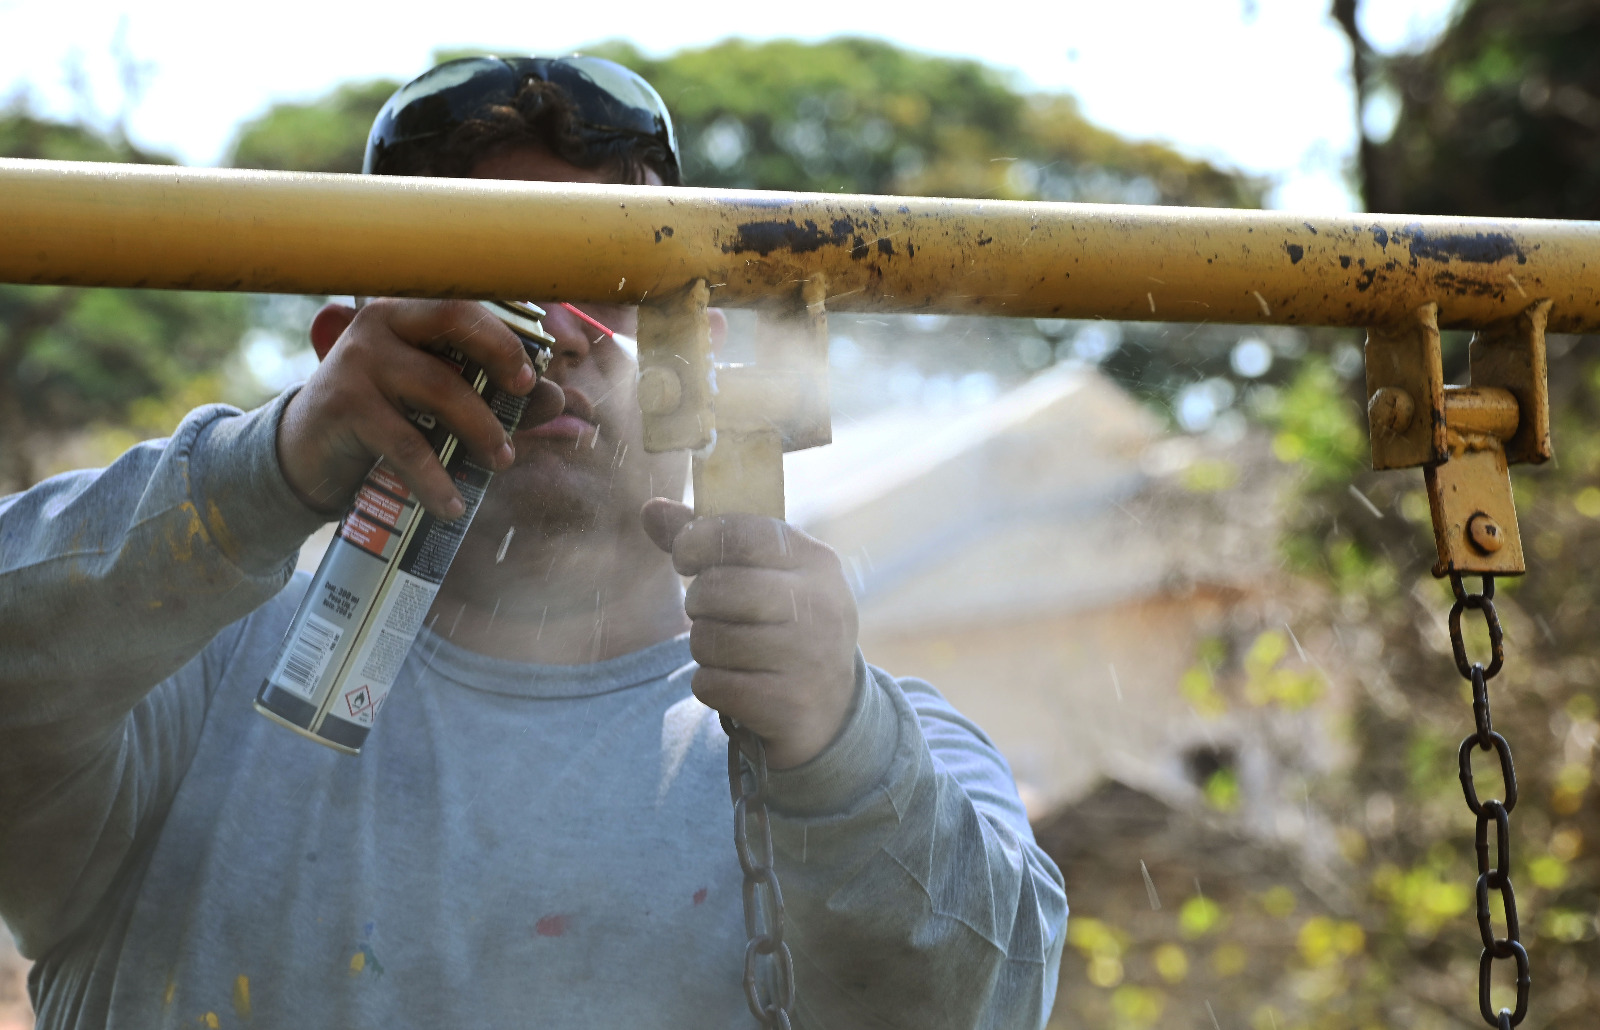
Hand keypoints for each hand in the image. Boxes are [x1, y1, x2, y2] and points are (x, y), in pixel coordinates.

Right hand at [278, 298, 563, 517]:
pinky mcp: (345, 405)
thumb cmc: (386, 419)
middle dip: (501, 354)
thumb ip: (495, 398)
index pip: (466, 303)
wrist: (308, 455)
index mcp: (410, 311)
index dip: (507, 332)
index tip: (534, 372)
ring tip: (501, 462)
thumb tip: (556, 400)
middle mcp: (382, 323)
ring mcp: (359, 359)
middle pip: (455, 319)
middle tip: (526, 394)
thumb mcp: (439, 405)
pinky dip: (437, 479)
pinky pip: (407, 444)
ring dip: (481, 430)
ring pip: (440, 388)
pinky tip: (452, 506)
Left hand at [641, 498, 859, 769]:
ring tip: (730, 650)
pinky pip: (712, 685)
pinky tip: (738, 683)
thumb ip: (709, 540)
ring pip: (710, 640)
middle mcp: (820, 606)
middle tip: (712, 612)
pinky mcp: (789, 705)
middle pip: (717, 589)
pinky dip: (711, 685)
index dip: (696, 540)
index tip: (684, 557)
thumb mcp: (764, 573)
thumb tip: (651, 510)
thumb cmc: (784, 622)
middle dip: (697, 602)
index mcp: (815, 561)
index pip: (740, 534)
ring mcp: (808, 658)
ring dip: (704, 648)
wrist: (832, 704)